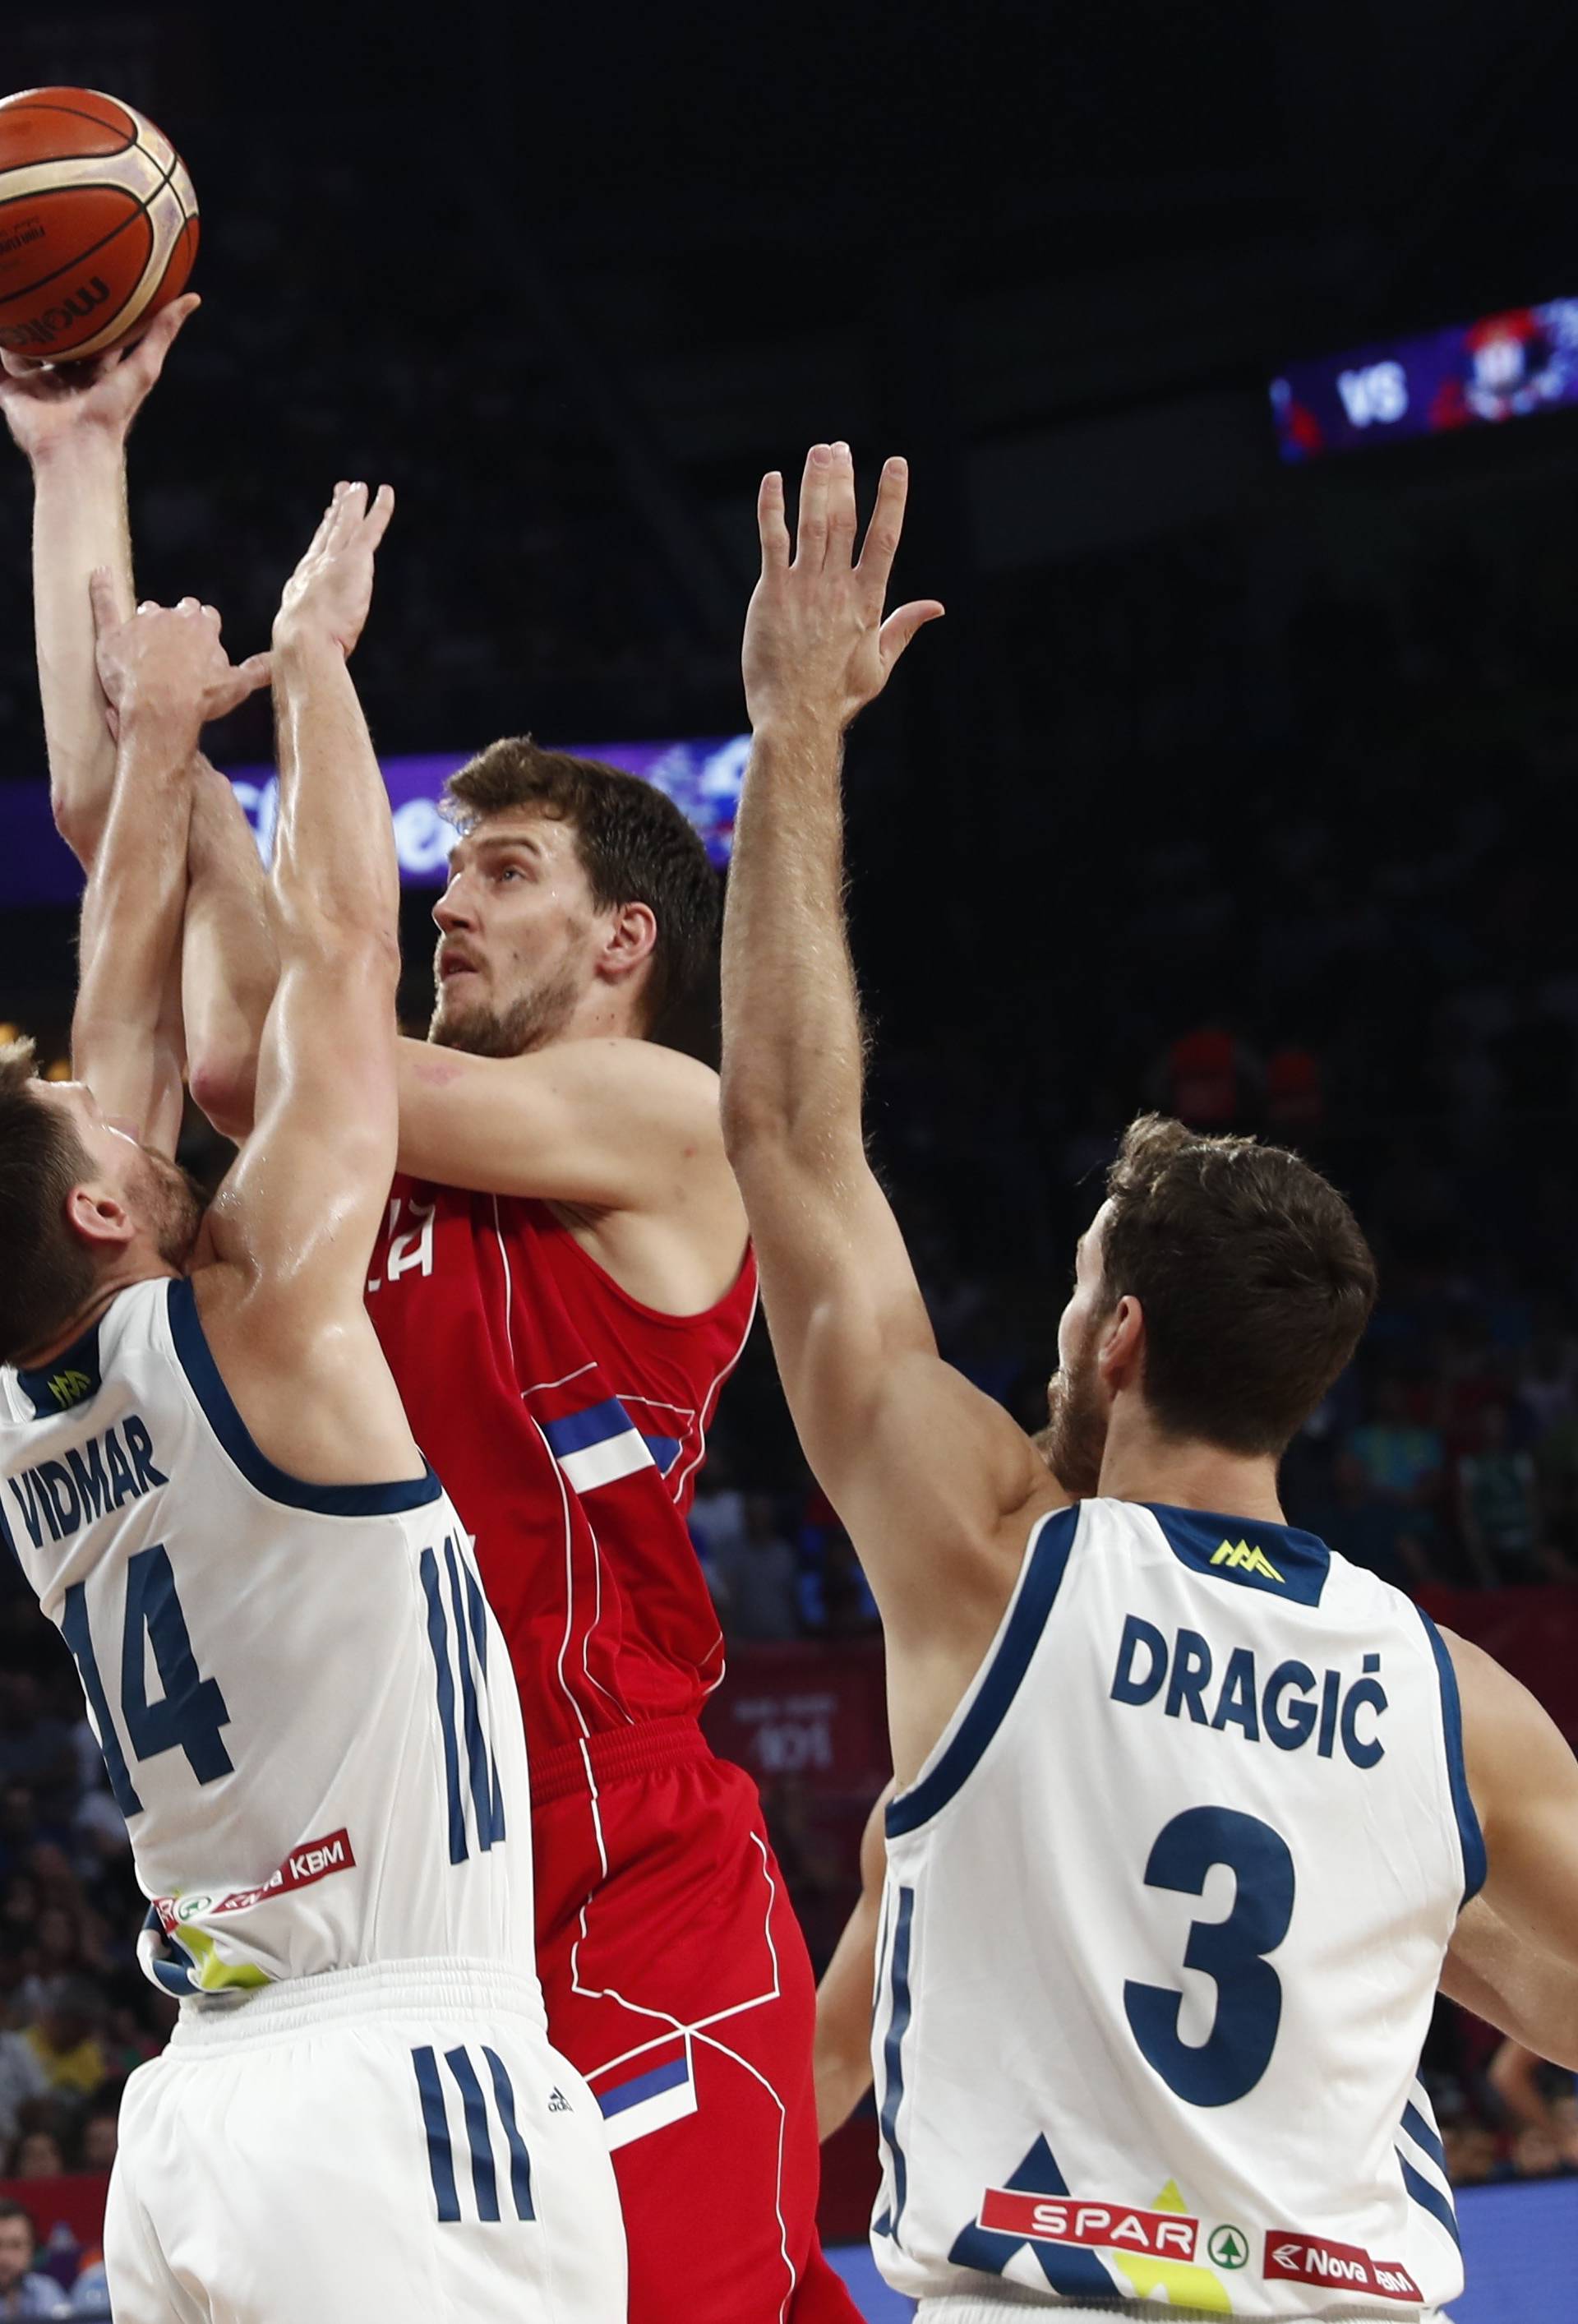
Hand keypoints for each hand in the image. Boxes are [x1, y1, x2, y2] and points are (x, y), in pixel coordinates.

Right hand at [0, 295, 199, 464]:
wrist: (75, 447)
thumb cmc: (113, 411)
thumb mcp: (144, 367)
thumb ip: (162, 334)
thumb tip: (193, 298)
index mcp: (97, 372)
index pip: (96, 334)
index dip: (93, 309)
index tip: (90, 277)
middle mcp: (67, 376)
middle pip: (58, 338)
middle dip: (51, 313)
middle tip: (44, 276)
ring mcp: (38, 383)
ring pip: (25, 348)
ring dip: (19, 325)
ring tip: (11, 292)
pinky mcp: (12, 391)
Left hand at [90, 575, 271, 747]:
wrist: (160, 710)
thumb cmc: (199, 699)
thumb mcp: (236, 687)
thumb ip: (257, 670)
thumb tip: (278, 661)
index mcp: (202, 626)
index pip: (207, 617)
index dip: (205, 633)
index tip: (203, 648)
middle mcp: (172, 617)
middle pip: (178, 611)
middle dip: (178, 625)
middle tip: (178, 652)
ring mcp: (140, 624)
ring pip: (147, 612)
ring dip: (149, 623)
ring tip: (148, 648)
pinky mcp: (113, 636)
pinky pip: (105, 604)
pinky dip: (101, 588)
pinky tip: (99, 573)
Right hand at [274, 480, 394, 656]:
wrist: (302, 641)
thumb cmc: (299, 653)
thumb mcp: (301, 648)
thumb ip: (302, 650)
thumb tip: (290, 677)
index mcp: (303, 586)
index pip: (315, 556)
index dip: (321, 537)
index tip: (324, 523)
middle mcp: (316, 567)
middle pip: (328, 533)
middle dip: (335, 512)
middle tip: (340, 492)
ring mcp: (335, 560)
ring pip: (347, 524)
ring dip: (353, 504)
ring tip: (358, 487)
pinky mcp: (354, 559)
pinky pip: (370, 528)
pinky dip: (379, 509)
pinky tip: (385, 493)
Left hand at [742, 442, 942, 733]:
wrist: (796, 718)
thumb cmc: (838, 696)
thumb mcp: (880, 664)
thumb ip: (904, 627)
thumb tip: (936, 606)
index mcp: (867, 601)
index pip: (885, 537)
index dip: (891, 497)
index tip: (897, 464)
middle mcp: (838, 587)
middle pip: (844, 519)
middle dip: (843, 479)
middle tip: (840, 447)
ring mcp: (804, 588)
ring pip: (813, 522)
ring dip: (816, 482)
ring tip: (819, 451)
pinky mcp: (772, 594)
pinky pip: (772, 540)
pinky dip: (773, 507)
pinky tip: (773, 480)